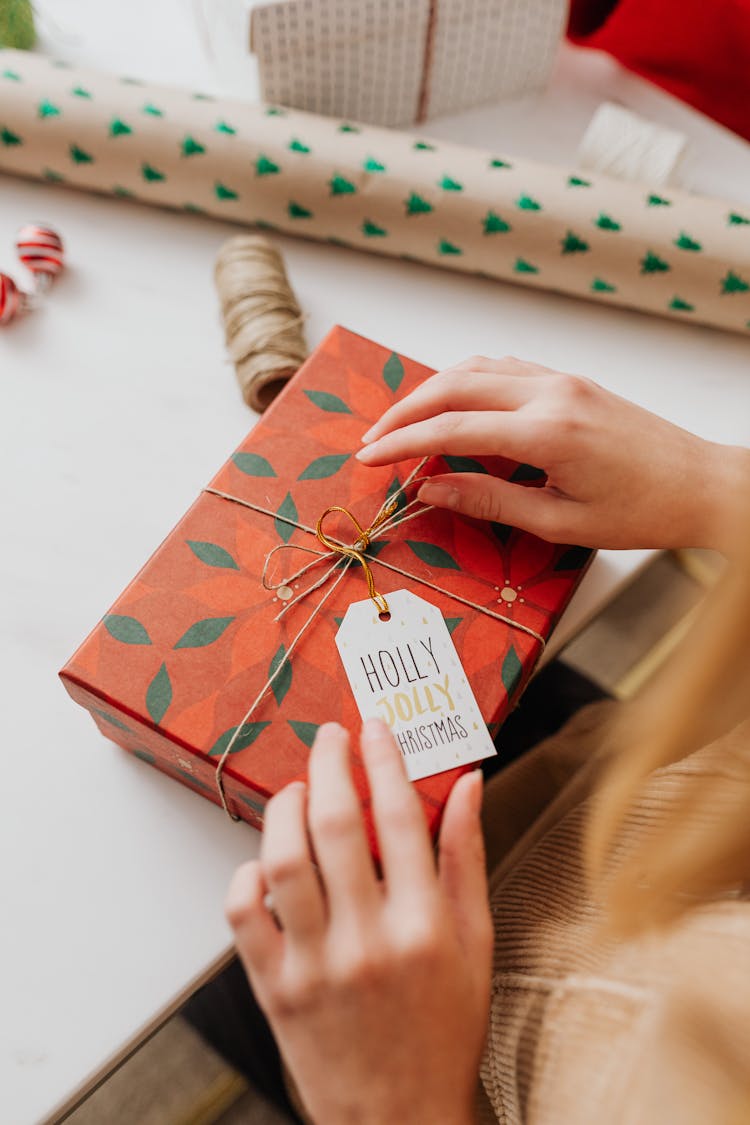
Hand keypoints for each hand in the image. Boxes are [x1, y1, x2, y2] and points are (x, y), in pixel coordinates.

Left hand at [226, 720, 491, 1124]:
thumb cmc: (443, 1031)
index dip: (386, 759)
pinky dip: (247, 876)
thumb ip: (466, 859)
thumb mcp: (475, 944)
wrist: (398, 1119)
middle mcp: (368, 940)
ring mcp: (315, 965)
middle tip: (330, 737)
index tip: (375, 728)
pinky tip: (267, 863)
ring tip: (298, 790)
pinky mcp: (274, 988)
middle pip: (338, 824)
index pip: (403, 816)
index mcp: (424, 926)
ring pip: (285, 859)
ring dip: (286, 808)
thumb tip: (469, 784)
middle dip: (331, 763)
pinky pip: (244, 915)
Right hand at [356, 355, 749, 551]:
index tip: (368, 458)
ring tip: (402, 423)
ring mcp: (562, 380)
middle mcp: (552, 394)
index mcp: (549, 433)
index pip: (452, 430)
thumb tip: (430, 490)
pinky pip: (504, 368)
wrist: (701, 485)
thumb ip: (490, 501)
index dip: (402, 444)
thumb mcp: (561, 522)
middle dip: (404, 412)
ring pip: (477, 368)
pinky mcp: (571, 381)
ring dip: (432, 391)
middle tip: (372, 440)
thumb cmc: (642, 512)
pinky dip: (466, 381)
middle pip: (455, 387)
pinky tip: (452, 403)